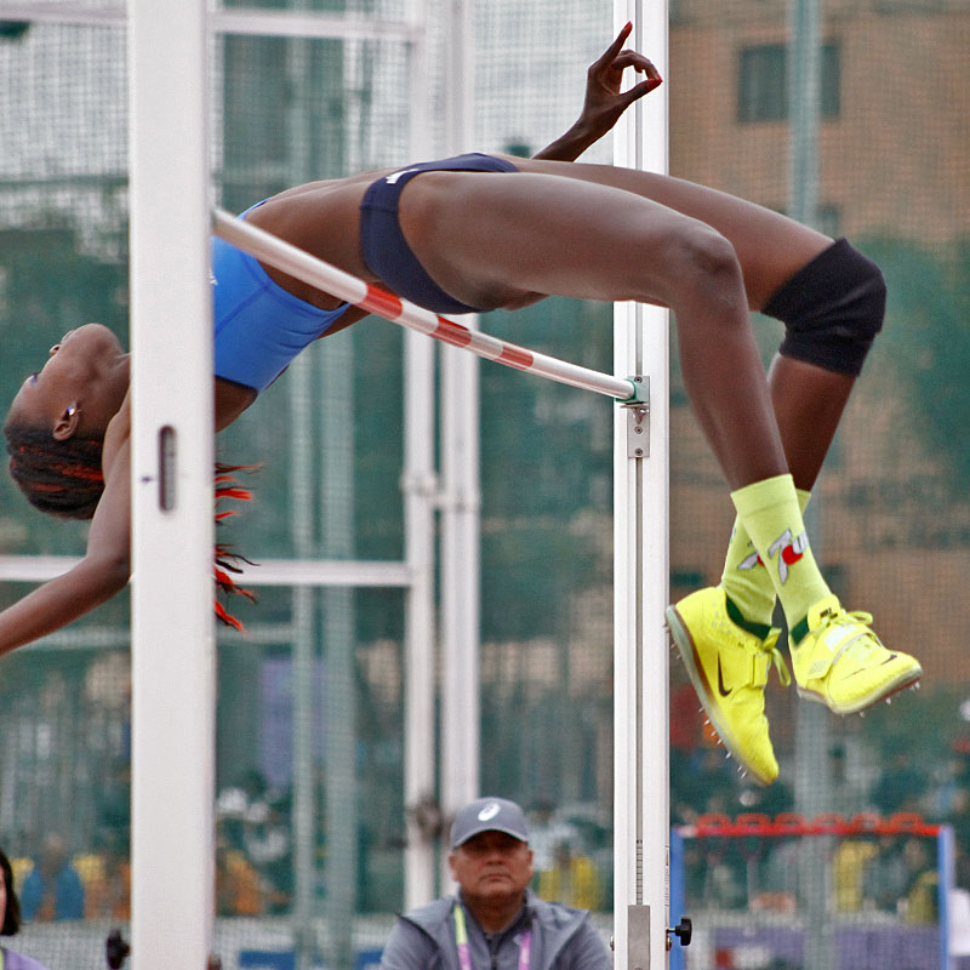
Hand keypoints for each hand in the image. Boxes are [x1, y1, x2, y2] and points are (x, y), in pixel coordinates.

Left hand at [532, 23, 661, 160]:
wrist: (589, 129)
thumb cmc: (599, 119)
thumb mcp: (620, 105)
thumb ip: (638, 92)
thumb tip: (657, 82)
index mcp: (598, 71)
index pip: (614, 51)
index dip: (622, 37)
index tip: (630, 24)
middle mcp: (601, 67)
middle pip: (627, 56)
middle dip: (643, 64)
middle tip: (657, 77)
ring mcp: (606, 71)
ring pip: (628, 59)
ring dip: (642, 65)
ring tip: (654, 77)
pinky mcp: (611, 76)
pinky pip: (626, 66)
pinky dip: (637, 68)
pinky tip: (643, 74)